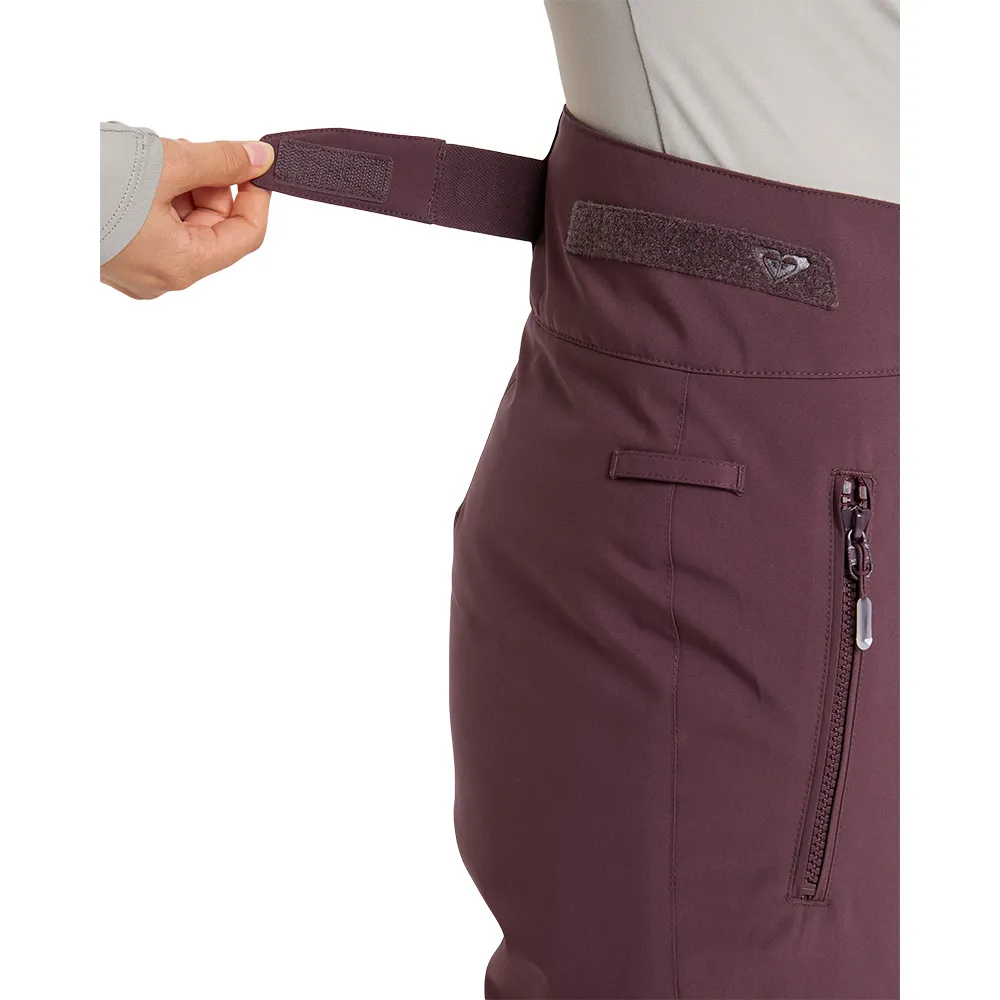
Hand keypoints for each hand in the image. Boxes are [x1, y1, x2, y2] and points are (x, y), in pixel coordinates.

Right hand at [100, 139, 274, 298]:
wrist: (11, 184)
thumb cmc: (85, 182)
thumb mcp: (165, 163)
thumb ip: (220, 160)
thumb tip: (260, 157)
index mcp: (181, 266)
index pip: (246, 235)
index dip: (256, 196)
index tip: (254, 163)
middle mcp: (160, 276)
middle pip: (213, 228)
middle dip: (210, 184)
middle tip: (193, 150)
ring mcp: (135, 268)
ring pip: (182, 223)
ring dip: (181, 186)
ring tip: (153, 156)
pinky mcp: (114, 252)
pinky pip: (154, 225)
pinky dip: (156, 195)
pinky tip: (137, 170)